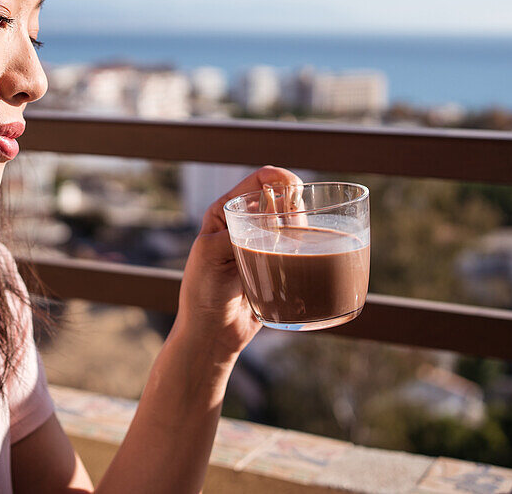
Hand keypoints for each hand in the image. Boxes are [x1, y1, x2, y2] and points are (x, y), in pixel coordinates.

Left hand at [174, 165, 303, 357]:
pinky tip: (309, 255)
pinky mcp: (277, 265)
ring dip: (303, 227)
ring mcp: (263, 244)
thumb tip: (266, 225)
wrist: (212, 334)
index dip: (280, 177)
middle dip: (295, 204)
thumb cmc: (202, 292)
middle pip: (281, 197)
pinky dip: (307, 246)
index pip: (258, 179)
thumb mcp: (209, 255)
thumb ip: (233, 233)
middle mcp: (245, 222)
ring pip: (293, 221)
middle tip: (296, 227)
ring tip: (299, 245)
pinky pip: (298, 247)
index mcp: (225, 212)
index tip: (295, 190)